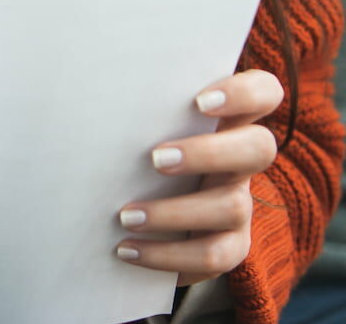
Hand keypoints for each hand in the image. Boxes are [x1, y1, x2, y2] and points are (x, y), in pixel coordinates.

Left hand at [116, 70, 283, 284]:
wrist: (135, 219)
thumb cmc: (131, 155)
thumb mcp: (136, 130)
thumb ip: (131, 110)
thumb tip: (82, 90)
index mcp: (224, 122)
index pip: (263, 92)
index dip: (244, 93)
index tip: (199, 101)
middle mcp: (240, 161)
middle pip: (259, 148)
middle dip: (208, 153)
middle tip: (155, 159)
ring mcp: (239, 203)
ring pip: (231, 206)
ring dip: (173, 212)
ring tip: (125, 216)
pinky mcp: (231, 246)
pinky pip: (212, 255)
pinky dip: (166, 254)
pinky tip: (126, 248)